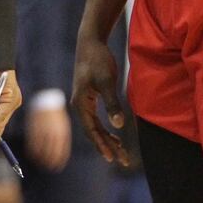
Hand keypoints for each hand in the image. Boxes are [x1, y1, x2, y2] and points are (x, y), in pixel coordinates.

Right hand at [26, 106, 71, 171]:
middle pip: (51, 154)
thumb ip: (62, 138)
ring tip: (39, 163)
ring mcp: (42, 132)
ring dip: (40, 159)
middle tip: (48, 167)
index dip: (59, 161)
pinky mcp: (34, 130)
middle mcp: (53, 134)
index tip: (57, 167)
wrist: (46, 98)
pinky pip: (32, 145)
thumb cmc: (56, 114)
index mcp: (62, 133)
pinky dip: (32, 152)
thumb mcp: (63, 125)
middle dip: (49, 163)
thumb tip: (60, 153)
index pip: (61, 152)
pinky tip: (32, 155)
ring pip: (41, 151)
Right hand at [71, 35, 130, 165]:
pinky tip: (115, 133)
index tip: (113, 158)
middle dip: (107, 146)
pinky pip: (95, 120)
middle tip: (123, 160)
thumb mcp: (107, 81)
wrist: (90, 43)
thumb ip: (112, 103)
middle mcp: (79, 106)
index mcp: (81, 104)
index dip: (103, 145)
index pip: (92, 131)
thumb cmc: (98, 60)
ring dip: (107, 139)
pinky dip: (105, 129)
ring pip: (94, 127)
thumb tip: (119, 124)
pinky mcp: (88, 99)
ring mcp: (83, 103)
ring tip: (121, 151)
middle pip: (93, 132)